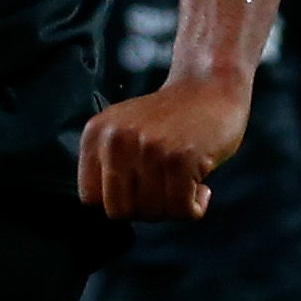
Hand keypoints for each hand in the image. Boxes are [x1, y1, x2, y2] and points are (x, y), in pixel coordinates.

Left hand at [76, 74, 251, 220]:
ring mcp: (148, 149)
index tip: (141, 190)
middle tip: (166, 190)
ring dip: (174, 208)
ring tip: (184, 182)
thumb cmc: (169, 119)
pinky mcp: (181, 158)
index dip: (119, 202)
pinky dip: (195, 207)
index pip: (90, 199)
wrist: (210, 87)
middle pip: (119, 212)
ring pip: (152, 213)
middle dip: (146, 210)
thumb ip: (108, 166)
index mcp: (95, 135)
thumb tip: (108, 213)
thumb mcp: (123, 132)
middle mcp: (116, 141)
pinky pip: (182, 210)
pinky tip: (202, 187)